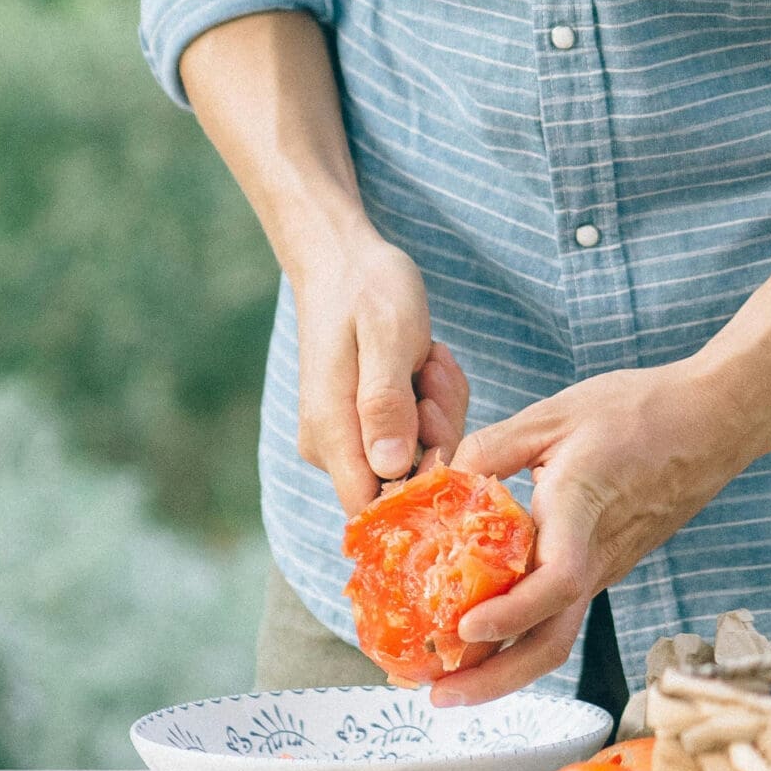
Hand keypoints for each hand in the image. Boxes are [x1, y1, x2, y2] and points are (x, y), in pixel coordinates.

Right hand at [288, 227, 469, 512]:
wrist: (344, 262)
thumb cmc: (367, 290)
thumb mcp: (388, 337)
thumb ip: (386, 402)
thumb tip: (391, 467)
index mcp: (330, 433)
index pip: (372, 508)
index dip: (419, 487)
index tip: (434, 422)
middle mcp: (332, 448)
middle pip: (404, 484)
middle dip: (437, 433)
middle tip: (432, 372)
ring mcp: (348, 440)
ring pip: (418, 458)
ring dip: (440, 411)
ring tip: (427, 360)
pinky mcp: (367, 429)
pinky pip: (417, 437)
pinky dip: (434, 404)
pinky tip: (425, 364)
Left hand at [431, 358, 768, 705]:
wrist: (715, 420)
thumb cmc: (641, 410)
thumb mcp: (553, 414)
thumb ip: (490, 448)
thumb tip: (434, 480)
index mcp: (581, 512)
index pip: (554, 583)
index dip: (509, 615)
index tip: (465, 630)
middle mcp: (597, 557)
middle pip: (553, 642)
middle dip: (495, 681)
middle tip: (439, 698)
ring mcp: (606, 568)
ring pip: (556, 635)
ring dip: (503, 667)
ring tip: (451, 680)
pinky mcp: (607, 565)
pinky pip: (561, 612)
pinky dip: (520, 633)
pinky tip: (482, 631)